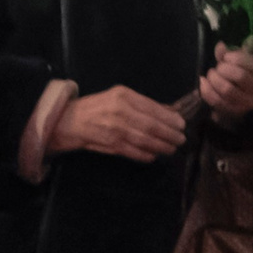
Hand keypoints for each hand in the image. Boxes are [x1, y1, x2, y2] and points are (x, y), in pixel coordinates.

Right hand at [48, 86, 186, 162]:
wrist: (71, 121)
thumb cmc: (97, 106)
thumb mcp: (119, 96)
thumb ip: (142, 104)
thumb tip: (168, 111)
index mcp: (124, 96)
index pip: (153, 108)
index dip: (169, 118)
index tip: (181, 124)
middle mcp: (120, 112)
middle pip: (152, 126)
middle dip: (170, 134)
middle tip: (181, 139)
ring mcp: (116, 130)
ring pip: (146, 140)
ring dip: (162, 146)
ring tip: (172, 148)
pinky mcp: (112, 145)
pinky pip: (135, 152)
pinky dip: (147, 155)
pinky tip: (155, 155)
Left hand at [198, 44, 252, 122]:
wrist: (247, 99)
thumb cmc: (246, 74)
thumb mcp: (244, 61)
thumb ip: (232, 53)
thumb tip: (220, 46)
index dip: (238, 58)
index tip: (227, 56)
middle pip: (241, 76)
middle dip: (224, 68)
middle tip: (219, 66)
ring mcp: (248, 103)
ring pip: (228, 90)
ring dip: (214, 78)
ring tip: (211, 73)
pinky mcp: (234, 111)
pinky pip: (217, 101)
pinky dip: (207, 90)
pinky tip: (203, 81)